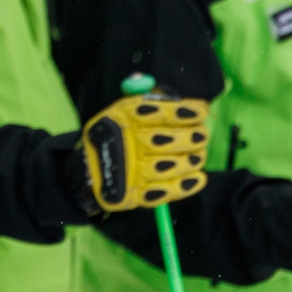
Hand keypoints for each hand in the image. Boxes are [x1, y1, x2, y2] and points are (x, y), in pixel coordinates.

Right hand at [79, 90, 210, 212]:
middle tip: (202, 135)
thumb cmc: (117, 135)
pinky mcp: (134, 194)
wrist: (89, 170)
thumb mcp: (124, 112)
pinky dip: (182, 186)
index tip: (202, 112)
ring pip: (165, 167)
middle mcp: (125, 143)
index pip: (156, 112)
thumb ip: (150, 103)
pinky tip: (198, 179)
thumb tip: (177, 98)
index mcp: (122, 118)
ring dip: (188, 161)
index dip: (182, 111)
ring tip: (199, 157)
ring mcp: (130, 170)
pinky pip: (162, 192)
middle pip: (163, 140)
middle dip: (189, 137)